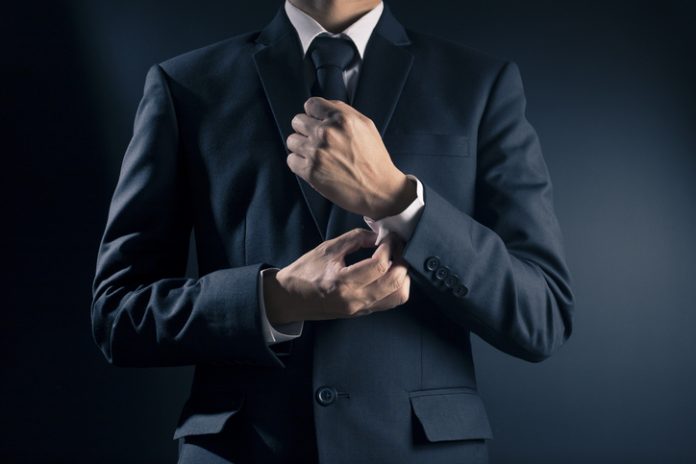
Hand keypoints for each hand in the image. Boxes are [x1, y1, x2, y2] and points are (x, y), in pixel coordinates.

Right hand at [263, 228, 410, 324]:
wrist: (290, 299)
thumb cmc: (304, 272)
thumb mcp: (327, 248)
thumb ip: (355, 239)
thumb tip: (378, 236)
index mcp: (343, 281)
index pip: (380, 265)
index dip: (390, 247)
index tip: (388, 236)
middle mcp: (355, 299)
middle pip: (395, 281)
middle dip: (402, 259)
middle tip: (396, 246)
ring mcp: (361, 309)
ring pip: (399, 295)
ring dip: (403, 275)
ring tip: (396, 259)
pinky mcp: (363, 313)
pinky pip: (391, 301)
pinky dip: (397, 286)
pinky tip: (390, 272)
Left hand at [286, 97, 415, 219]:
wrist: (379, 190)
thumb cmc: (374, 159)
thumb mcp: (366, 126)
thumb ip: (343, 111)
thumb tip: (322, 108)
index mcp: (341, 119)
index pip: (311, 105)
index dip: (313, 114)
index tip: (317, 123)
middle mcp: (326, 133)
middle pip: (297, 121)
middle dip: (306, 130)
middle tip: (318, 141)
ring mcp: (316, 152)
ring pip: (292, 141)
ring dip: (301, 147)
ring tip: (317, 155)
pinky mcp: (310, 171)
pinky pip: (291, 160)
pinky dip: (299, 163)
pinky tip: (314, 167)